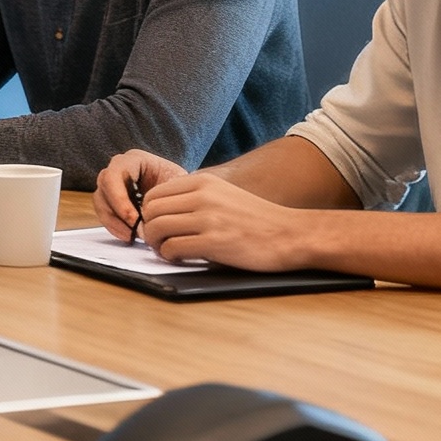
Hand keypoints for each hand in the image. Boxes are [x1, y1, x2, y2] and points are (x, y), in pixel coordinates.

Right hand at [92, 150, 187, 238]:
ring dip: (113, 222)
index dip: (120, 198)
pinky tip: (129, 236)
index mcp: (134, 159)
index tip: (134, 219)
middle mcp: (119, 169)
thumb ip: (167, 193)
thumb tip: (155, 214)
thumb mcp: (179, 183)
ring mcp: (113, 184)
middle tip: (132, 232)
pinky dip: (115, 227)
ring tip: (132, 237)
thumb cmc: (181, 184)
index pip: (114, 174)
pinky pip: (105, 213)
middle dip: (116, 213)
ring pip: (101, 202)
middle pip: (103, 188)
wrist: (183, 191)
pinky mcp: (112, 200)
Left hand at [137, 171, 314, 271]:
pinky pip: (173, 248)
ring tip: (167, 251)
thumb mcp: (224, 195)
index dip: (149, 213)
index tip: (157, 226)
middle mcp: (202, 196)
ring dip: (156, 244)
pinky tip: (179, 258)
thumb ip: (195, 198)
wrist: (291, 234)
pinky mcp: (214, 242)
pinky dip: (169, 255)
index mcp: (203, 182)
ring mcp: (208, 219)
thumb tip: (162, 211)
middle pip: (151, 210)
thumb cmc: (257, 219)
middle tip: (157, 242)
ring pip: (157, 228)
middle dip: (149, 229)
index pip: (155, 193)